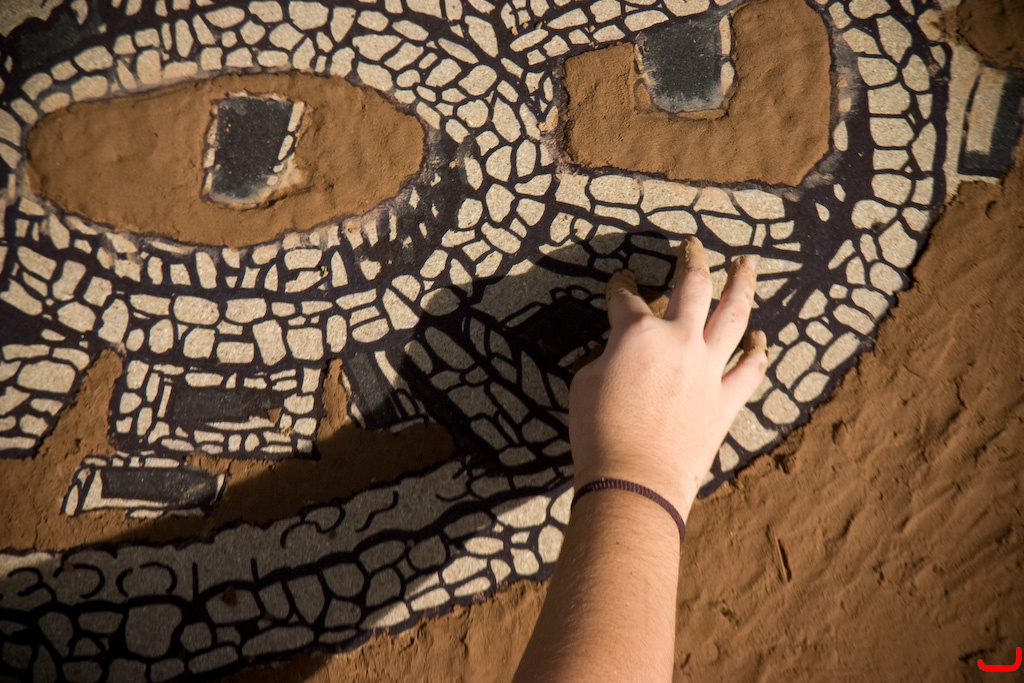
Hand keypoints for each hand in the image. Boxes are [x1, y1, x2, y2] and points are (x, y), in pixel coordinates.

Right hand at [568, 236, 767, 518]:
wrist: (634, 479)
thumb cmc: (598, 432)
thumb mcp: (585, 383)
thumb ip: (607, 357)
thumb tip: (620, 354)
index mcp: (638, 333)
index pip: (627, 298)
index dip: (621, 286)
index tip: (622, 281)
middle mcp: (679, 341)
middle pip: (692, 286)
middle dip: (692, 260)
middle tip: (693, 246)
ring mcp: (708, 368)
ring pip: (734, 314)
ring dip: (741, 284)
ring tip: (746, 265)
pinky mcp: (726, 399)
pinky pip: (750, 367)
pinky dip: (757, 349)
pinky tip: (759, 336)